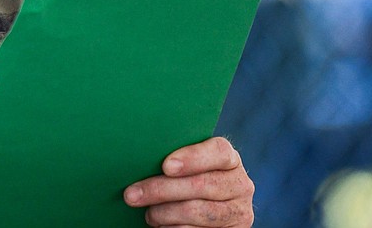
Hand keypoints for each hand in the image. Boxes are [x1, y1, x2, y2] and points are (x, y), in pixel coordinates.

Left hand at [123, 137, 253, 226]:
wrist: (207, 209)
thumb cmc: (184, 180)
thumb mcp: (186, 166)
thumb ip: (174, 159)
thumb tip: (140, 152)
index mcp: (229, 159)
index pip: (218, 151)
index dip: (192, 158)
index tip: (166, 166)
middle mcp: (240, 184)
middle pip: (202, 184)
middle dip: (162, 190)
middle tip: (132, 195)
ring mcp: (239, 211)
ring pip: (198, 211)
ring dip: (165, 214)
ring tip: (148, 214)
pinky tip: (162, 226)